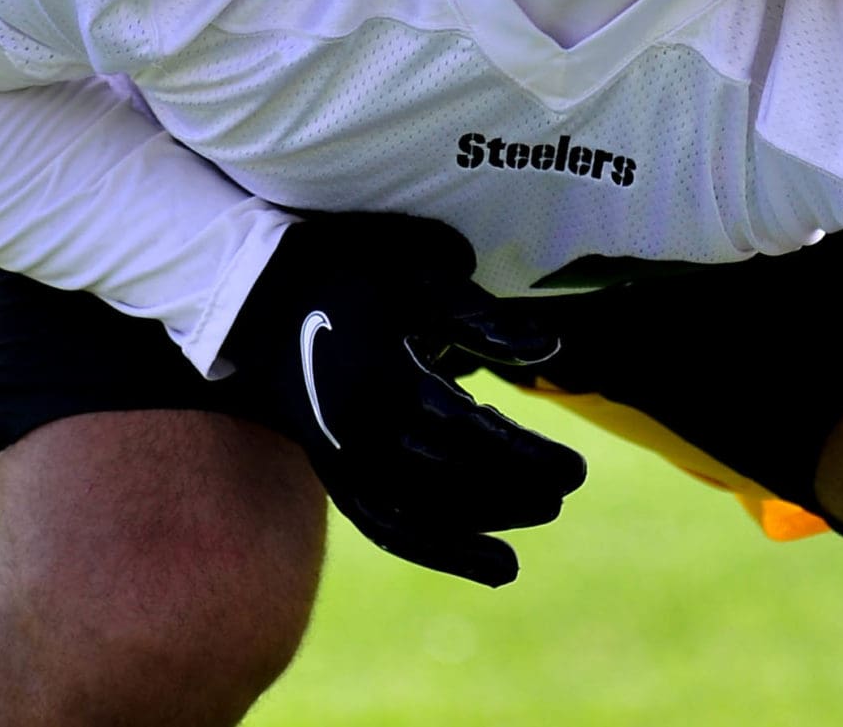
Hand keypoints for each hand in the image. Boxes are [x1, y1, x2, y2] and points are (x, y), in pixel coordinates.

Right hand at [220, 212, 586, 586]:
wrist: (264, 303)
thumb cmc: (357, 281)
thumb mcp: (421, 281)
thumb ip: (485, 318)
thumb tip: (553, 347)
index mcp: (387, 377)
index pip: (472, 434)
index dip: (527, 458)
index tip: (577, 470)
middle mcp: (360, 429)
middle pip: (451, 480)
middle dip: (516, 493)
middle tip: (569, 489)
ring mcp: (342, 459)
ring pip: (418, 515)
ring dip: (478, 530)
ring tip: (532, 531)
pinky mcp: (333, 477)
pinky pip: (385, 530)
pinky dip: (436, 551)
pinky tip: (489, 561)